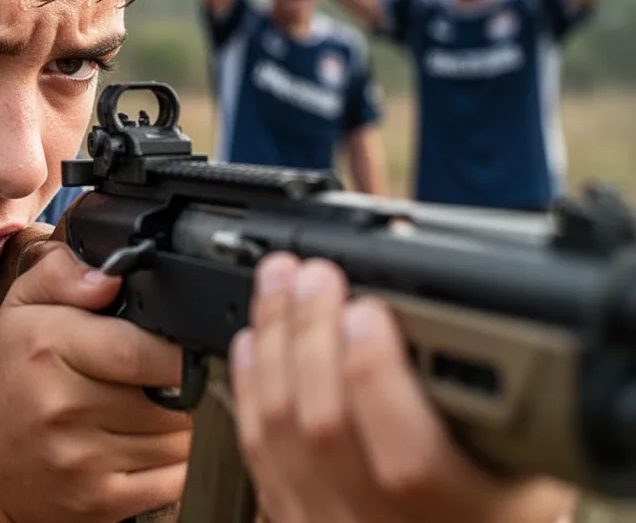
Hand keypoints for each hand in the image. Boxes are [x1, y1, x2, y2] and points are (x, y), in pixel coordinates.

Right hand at [0, 242, 190, 522]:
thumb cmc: (10, 378)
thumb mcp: (21, 308)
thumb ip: (63, 274)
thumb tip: (111, 276)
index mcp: (48, 348)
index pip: (140, 349)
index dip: (176, 348)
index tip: (181, 345)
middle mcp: (63, 407)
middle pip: (170, 395)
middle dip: (180, 384)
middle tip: (158, 376)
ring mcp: (82, 460)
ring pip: (179, 437)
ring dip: (179, 422)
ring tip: (148, 407)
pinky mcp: (99, 501)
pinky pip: (174, 478)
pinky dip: (175, 462)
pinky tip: (146, 444)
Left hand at [229, 254, 576, 522]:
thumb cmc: (485, 511)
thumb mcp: (524, 474)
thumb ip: (499, 412)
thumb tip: (460, 314)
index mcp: (458, 515)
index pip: (410, 458)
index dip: (376, 375)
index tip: (369, 310)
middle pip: (324, 427)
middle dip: (311, 333)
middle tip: (313, 277)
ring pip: (278, 430)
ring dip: (274, 343)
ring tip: (278, 286)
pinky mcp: (287, 516)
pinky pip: (255, 449)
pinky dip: (250, 384)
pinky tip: (255, 340)